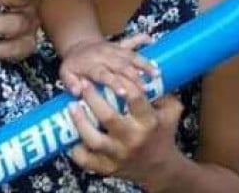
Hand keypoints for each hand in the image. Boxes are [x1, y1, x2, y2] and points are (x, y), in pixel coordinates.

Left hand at [59, 34, 156, 96]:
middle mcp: (104, 55)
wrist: (77, 46)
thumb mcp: (66, 74)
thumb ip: (71, 83)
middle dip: (134, 78)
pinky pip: (132, 40)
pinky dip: (142, 39)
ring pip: (130, 55)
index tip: (124, 93)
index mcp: (91, 65)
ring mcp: (113, 49)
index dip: (114, 83)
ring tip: (156, 74)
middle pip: (121, 66)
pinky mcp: (120, 45)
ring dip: (144, 64)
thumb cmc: (73, 65)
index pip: (103, 74)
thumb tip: (78, 92)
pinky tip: (152, 40)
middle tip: (145, 90)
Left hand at [68, 75, 184, 184]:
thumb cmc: (161, 135)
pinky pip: (87, 161)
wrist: (161, 170)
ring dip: (80, 122)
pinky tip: (69, 138)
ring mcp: (118, 154)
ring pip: (94, 140)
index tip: (109, 72)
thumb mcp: (170, 113)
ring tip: (71, 106)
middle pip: (109, 117)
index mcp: (148, 122)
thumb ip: (164, 93)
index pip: (135, 99)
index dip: (122, 83)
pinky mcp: (107, 167)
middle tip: (83, 83)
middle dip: (93, 98)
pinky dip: (76, 151)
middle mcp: (132, 138)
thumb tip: (152, 70)